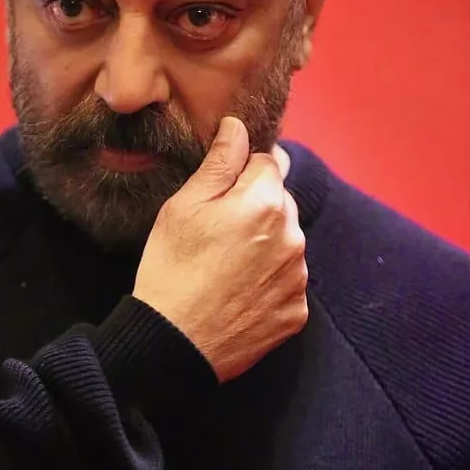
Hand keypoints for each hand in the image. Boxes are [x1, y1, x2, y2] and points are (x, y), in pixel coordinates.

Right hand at [133, 116, 307, 382]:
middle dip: (256, 204)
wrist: (173, 343)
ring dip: (266, 241)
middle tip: (217, 230)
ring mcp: (298, 277)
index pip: (267, 162)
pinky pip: (288, 279)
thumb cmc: (171, 266)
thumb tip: (239, 126)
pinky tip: (239, 290)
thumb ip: (220, 162)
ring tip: (226, 263)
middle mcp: (293, 236)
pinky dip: (270, 278)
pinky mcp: (297, 311)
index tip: (219, 193)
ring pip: (286, 239)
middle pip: (280, 200)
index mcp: (265, 203)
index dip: (240, 171)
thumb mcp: (184, 206)